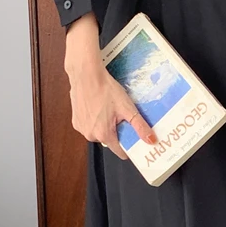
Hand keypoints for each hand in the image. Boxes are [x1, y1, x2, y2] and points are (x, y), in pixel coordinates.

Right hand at [64, 13, 156, 157]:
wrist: (86, 74)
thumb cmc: (106, 89)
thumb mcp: (127, 108)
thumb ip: (139, 126)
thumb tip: (151, 140)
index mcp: (104, 134)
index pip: (119, 151)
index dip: (128, 147)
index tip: (133, 139)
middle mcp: (90, 135)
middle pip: (109, 141)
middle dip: (116, 131)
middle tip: (120, 116)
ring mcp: (81, 128)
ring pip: (98, 133)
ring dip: (104, 125)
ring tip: (108, 109)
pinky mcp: (75, 121)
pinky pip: (89, 126)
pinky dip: (94, 120)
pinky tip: (98, 107)